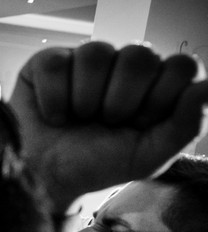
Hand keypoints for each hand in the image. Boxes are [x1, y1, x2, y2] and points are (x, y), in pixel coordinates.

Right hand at [10, 42, 207, 213]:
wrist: (46, 178)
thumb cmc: (99, 164)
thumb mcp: (148, 157)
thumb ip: (185, 125)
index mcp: (157, 82)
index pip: (180, 66)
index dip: (159, 98)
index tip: (140, 125)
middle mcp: (124, 64)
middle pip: (139, 55)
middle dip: (120, 101)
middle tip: (106, 123)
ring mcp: (86, 58)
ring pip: (96, 53)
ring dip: (85, 100)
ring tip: (78, 119)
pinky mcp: (48, 61)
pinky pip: (56, 64)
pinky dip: (53, 99)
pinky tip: (53, 114)